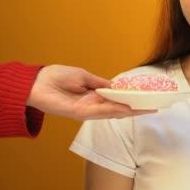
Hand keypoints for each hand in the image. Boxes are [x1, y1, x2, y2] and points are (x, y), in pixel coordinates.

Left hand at [27, 65, 154, 120]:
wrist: (36, 82)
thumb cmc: (56, 77)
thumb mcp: (84, 76)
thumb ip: (100, 83)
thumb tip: (116, 86)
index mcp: (93, 94)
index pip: (116, 99)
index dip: (131, 99)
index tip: (146, 98)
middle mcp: (92, 104)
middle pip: (118, 108)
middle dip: (136, 108)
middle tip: (154, 107)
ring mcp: (87, 110)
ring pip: (113, 112)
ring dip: (130, 111)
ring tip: (146, 109)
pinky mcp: (79, 113)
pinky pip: (101, 112)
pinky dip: (115, 110)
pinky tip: (127, 109)